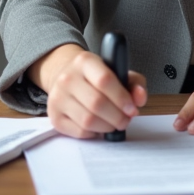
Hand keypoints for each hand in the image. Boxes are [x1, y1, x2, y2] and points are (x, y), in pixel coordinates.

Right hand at [30, 44, 147, 138]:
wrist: (67, 77)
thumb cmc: (97, 77)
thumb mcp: (117, 71)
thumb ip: (134, 83)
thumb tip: (139, 97)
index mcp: (85, 61)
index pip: (105, 80)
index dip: (122, 98)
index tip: (132, 109)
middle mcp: (67, 77)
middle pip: (97, 103)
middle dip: (117, 117)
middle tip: (126, 120)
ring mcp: (58, 97)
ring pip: (88, 120)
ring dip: (107, 127)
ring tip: (114, 123)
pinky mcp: (54, 116)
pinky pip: (79, 132)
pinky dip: (94, 133)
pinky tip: (99, 126)